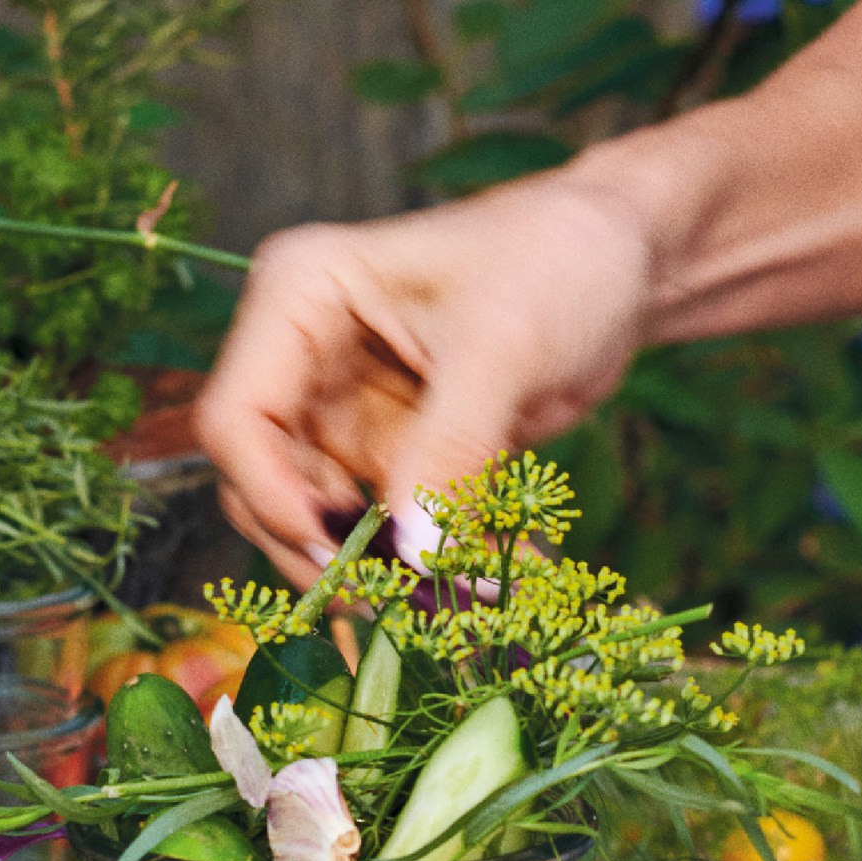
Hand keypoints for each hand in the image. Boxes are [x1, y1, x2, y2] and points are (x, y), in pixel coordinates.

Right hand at [196, 167, 666, 573]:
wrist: (624, 255)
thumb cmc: (558, 257)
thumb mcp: (505, 347)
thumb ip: (452, 451)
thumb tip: (416, 560)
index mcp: (297, 298)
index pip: (237, 419)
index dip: (272, 498)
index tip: (340, 559)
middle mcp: (302, 356)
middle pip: (266, 483)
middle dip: (325, 550)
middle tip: (402, 605)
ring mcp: (344, 407)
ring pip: (323, 519)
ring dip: (384, 570)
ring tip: (465, 602)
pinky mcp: (393, 447)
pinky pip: (390, 524)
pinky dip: (434, 561)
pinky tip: (496, 582)